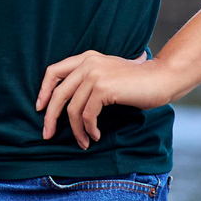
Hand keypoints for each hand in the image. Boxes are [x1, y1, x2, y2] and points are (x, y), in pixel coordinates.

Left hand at [36, 50, 170, 148]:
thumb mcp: (107, 73)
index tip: (40, 109)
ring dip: (76, 130)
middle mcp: (87, 63)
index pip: (53, 71)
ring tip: (83, 142)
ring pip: (73, 108)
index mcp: (86, 58)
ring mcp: (95, 75)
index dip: (44, 91)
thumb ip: (88, 81)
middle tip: (47, 134)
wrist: (161, 78)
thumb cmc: (136, 82)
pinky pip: (87, 115)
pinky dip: (89, 129)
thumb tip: (68, 104)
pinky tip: (95, 136)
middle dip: (50, 116)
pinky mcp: (104, 88)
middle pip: (58, 93)